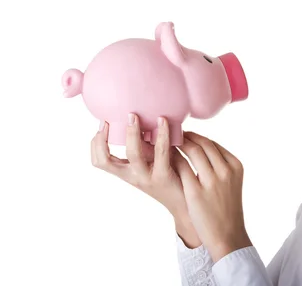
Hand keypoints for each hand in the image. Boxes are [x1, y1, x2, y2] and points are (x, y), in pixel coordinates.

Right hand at [91, 114, 200, 246]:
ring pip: (133, 154)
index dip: (95, 143)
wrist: (187, 203)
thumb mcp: (153, 160)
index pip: (99, 161)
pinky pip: (161, 152)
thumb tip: (144, 117)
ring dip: (132, 133)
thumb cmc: (172, 175)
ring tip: (134, 116)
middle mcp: (132, 176)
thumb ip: (146, 145)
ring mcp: (147, 177)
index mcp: (126, 172)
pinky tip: (164, 121)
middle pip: (106, 160)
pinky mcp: (164, 176)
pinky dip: (161, 134)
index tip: (103, 124)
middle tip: (114, 118)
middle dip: (105, 137)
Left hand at [174, 131, 251, 261]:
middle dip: (187, 136)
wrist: (227, 235)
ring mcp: (212, 180)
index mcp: (235, 165)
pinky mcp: (196, 191)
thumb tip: (201, 148)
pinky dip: (173, 159)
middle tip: (174, 134)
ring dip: (179, 143)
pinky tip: (165, 158)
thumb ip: (220, 165)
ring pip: (192, 151)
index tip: (187, 135)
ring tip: (167, 142)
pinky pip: (182, 167)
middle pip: (203, 144)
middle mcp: (225, 170)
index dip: (198, 137)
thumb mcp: (231, 182)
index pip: (214, 144)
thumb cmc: (227, 209)